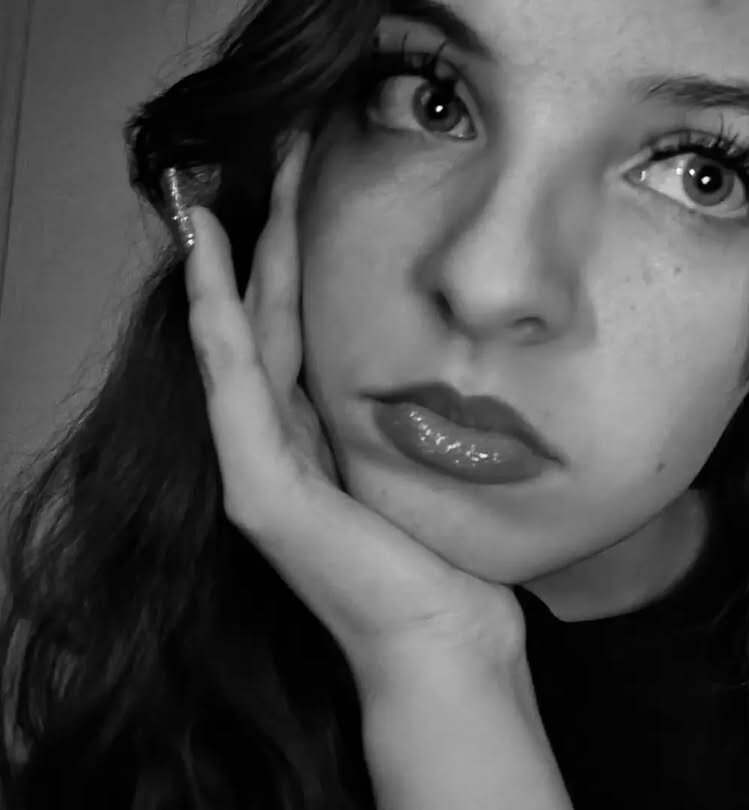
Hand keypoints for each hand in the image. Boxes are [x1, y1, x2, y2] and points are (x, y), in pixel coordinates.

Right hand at [182, 133, 523, 681]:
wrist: (445, 642)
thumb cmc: (448, 561)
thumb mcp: (425, 462)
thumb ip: (410, 412)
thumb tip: (449, 357)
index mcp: (316, 436)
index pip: (296, 327)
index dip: (295, 255)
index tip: (310, 183)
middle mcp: (275, 444)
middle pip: (265, 317)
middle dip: (268, 234)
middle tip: (278, 152)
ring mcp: (256, 467)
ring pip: (240, 336)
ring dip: (235, 256)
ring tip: (228, 184)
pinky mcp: (258, 490)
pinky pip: (233, 381)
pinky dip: (217, 314)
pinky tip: (210, 255)